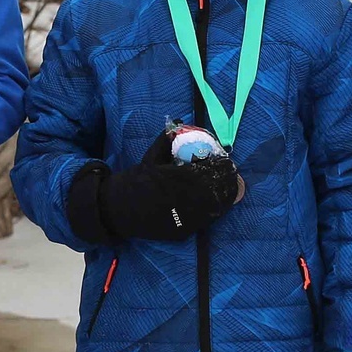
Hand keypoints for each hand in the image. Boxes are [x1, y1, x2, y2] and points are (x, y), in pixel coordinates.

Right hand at [89, 131, 240, 241]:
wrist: (118, 210)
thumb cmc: (135, 181)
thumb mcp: (150, 158)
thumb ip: (166, 141)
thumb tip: (178, 120)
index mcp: (171, 179)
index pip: (204, 172)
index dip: (219, 166)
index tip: (225, 160)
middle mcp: (178, 200)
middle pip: (213, 191)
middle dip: (226, 181)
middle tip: (232, 173)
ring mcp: (181, 219)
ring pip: (213, 209)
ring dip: (225, 197)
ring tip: (231, 187)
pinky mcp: (182, 232)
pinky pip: (205, 221)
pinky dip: (215, 211)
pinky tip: (219, 202)